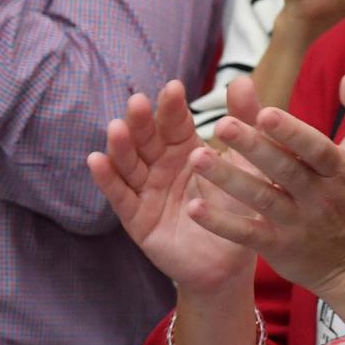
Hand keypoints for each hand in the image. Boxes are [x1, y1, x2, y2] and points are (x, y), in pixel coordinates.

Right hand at [88, 79, 258, 295]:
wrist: (232, 265)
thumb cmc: (239, 211)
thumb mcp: (247, 165)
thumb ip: (244, 123)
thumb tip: (241, 79)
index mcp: (185, 151)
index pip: (175, 124)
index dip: (172, 108)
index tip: (175, 88)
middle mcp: (160, 166)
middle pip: (146, 139)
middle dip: (142, 121)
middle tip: (140, 102)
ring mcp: (145, 191)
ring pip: (128, 163)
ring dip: (120, 145)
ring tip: (116, 128)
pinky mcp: (135, 218)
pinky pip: (119, 196)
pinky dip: (107, 178)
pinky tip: (96, 161)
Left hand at [186, 72, 344, 307]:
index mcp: (338, 170)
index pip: (315, 148)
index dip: (291, 132)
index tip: (264, 112)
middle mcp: (318, 196)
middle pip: (283, 170)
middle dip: (252, 148)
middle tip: (220, 124)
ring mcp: (298, 222)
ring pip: (261, 198)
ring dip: (227, 179)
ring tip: (196, 158)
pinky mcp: (278, 246)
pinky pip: (246, 234)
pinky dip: (221, 223)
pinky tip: (193, 207)